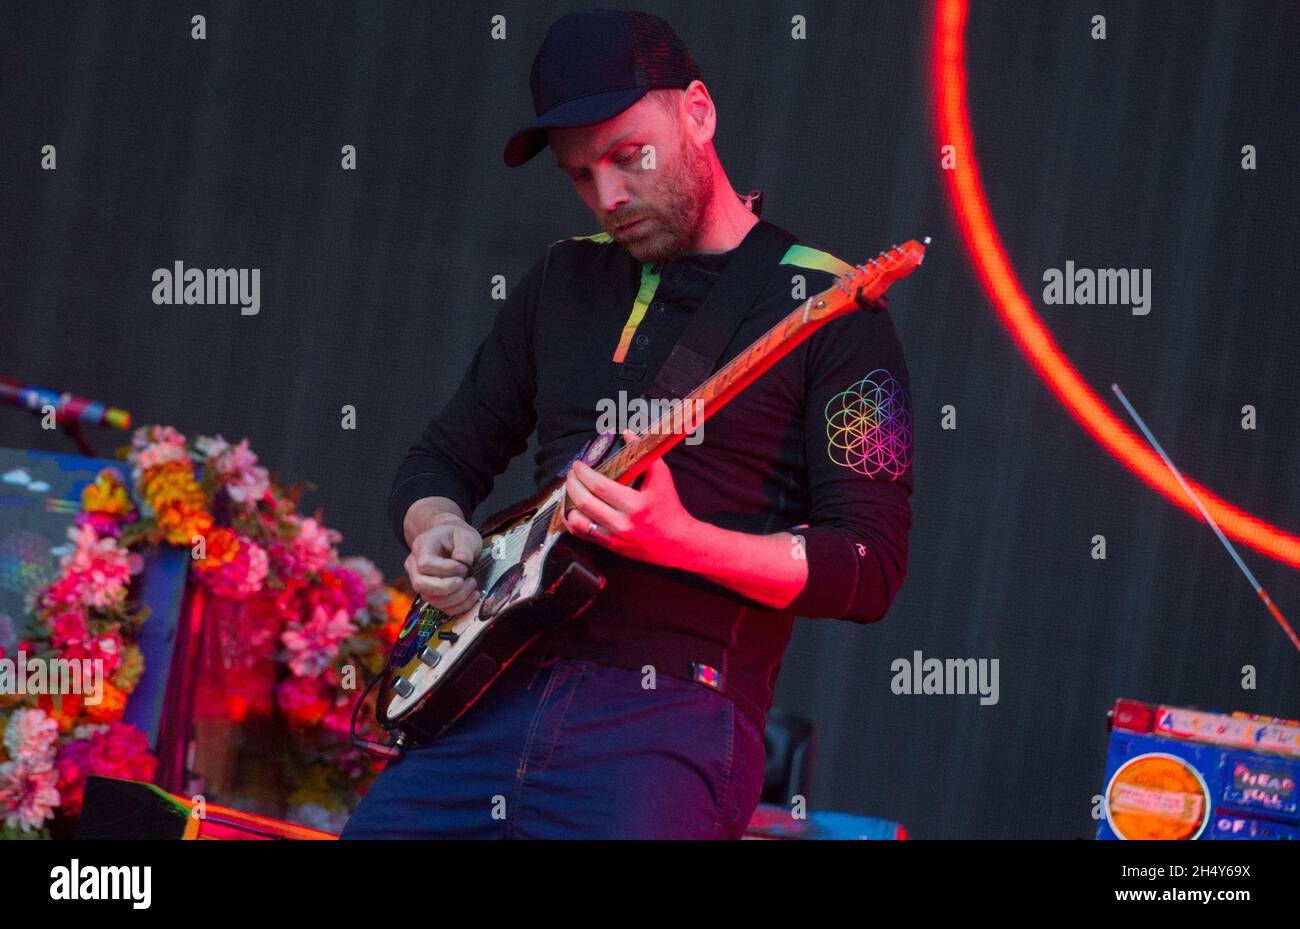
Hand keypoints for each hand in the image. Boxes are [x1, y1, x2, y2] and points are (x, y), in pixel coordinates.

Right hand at [404, 513, 482, 613]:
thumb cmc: (456, 536)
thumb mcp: (464, 535)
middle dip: (447, 588)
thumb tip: (463, 561)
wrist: (451, 540)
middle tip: (466, 580)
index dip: (446, 569)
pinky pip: (441, 607)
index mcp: (422, 547)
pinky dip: (459, 605)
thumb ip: (464, 547)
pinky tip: (472, 595)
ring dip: (456, 597)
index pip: (425, 564)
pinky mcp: (431, 594)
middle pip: (421, 585)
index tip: (464, 567)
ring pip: (431, 599)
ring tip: (472, 583)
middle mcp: (415, 566)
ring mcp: (421, 582)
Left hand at [560, 429, 695, 568]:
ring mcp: (613, 538)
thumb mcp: (662, 477)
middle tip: (571, 473)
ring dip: (568, 502)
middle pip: (584, 502)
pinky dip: (570, 519)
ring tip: (570, 490)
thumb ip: (643, 454)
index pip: (600, 486)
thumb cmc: (669, 508)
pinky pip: (580, 534)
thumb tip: (626, 434)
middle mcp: (622, 524)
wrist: (676, 542)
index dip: (583, 472)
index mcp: (636, 505)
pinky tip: (571, 508)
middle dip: (572, 483)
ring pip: (577, 521)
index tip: (578, 464)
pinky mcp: (609, 546)